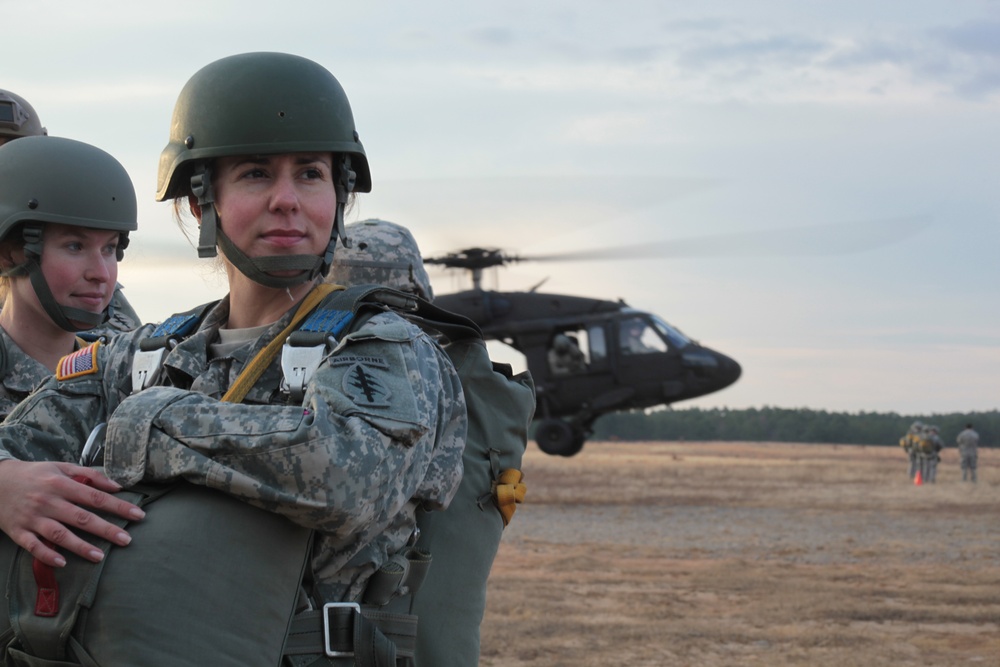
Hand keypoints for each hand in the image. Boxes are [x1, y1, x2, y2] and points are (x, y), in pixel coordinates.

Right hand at [0, 459, 144, 566]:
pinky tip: (63, 562)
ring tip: (100, 556)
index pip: (95, 496)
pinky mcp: (18, 531)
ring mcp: (33, 518)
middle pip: (81, 518)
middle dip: (106, 529)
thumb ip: (90, 475)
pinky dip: (47, 555)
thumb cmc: (35, 475)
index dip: (118, 506)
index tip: (138, 515)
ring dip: (80, 546)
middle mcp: (48, 501)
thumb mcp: (62, 467)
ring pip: (59, 535)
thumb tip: (117, 485)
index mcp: (61, 484)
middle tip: (127, 539)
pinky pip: (33, 546)